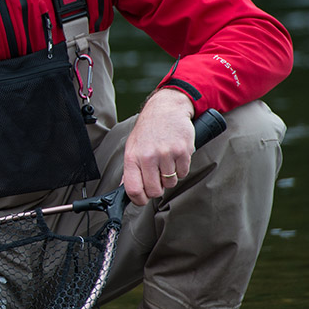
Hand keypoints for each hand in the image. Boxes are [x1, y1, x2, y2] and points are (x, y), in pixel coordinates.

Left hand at [123, 89, 195, 205]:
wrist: (166, 108)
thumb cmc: (148, 129)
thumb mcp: (133, 146)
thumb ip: (130, 169)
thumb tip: (125, 189)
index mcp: (133, 156)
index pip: (133, 189)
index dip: (139, 200)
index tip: (142, 199)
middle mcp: (149, 156)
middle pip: (154, 191)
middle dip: (157, 189)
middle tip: (157, 177)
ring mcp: (166, 154)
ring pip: (170, 183)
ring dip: (169, 177)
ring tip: (166, 161)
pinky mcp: (183, 152)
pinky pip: (183, 174)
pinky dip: (180, 169)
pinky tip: (175, 156)